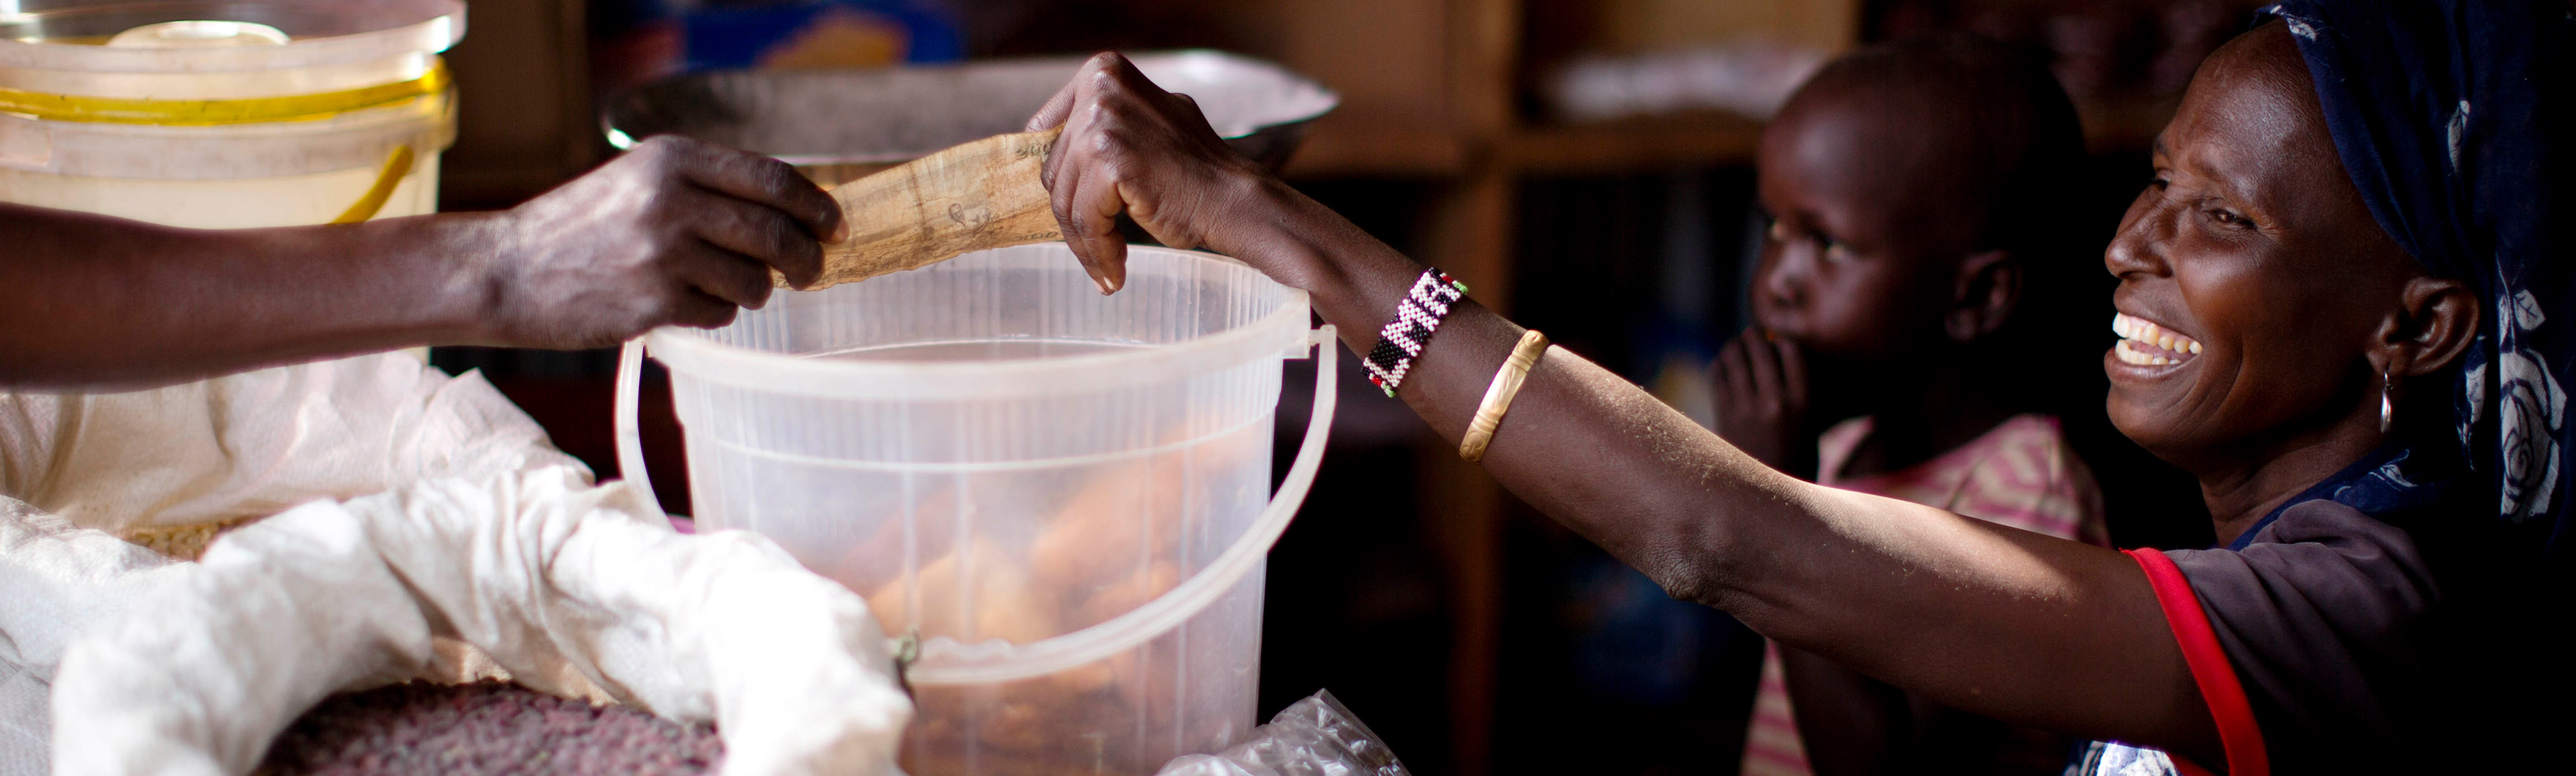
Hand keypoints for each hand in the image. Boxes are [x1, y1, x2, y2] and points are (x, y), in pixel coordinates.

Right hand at [476, 135, 844, 348]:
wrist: (509, 271)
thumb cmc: (584, 226)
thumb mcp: (642, 179)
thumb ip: (711, 185)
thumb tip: (798, 212)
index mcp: (672, 159)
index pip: (772, 178)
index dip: (816, 205)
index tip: (835, 226)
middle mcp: (670, 199)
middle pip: (775, 232)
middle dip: (805, 258)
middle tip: (810, 272)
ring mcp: (662, 252)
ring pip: (754, 280)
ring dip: (754, 291)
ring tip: (723, 286)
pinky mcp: (654, 302)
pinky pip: (720, 313)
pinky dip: (715, 312)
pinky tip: (682, 302)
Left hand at [1024, 52, 1272, 293]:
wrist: (1234, 200)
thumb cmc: (1196, 171)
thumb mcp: (1146, 123)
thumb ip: (1107, 125)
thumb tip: (1065, 150)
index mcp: (1104, 71)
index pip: (1048, 131)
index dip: (1057, 176)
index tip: (1066, 210)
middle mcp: (1100, 89)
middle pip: (1056, 169)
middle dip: (1073, 215)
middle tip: (1096, 248)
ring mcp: (1103, 123)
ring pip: (1067, 200)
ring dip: (1085, 242)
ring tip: (1106, 268)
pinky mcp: (1109, 161)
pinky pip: (1085, 220)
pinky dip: (1097, 251)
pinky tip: (1115, 270)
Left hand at [1714, 328, 1817, 479]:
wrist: (1767, 498)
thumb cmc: (1792, 457)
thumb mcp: (1809, 424)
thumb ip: (1797, 389)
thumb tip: (1775, 348)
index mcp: (1805, 403)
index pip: (1792, 349)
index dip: (1782, 339)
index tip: (1778, 339)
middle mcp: (1776, 403)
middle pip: (1761, 348)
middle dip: (1754, 336)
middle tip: (1751, 334)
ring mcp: (1746, 408)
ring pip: (1734, 356)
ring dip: (1733, 347)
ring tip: (1735, 347)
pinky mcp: (1723, 415)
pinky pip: (1718, 374)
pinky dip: (1720, 365)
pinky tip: (1724, 367)